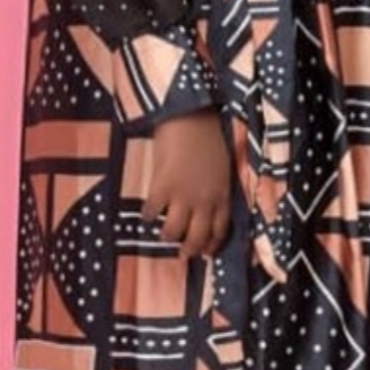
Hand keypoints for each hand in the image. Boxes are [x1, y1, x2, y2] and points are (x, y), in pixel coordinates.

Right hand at [142, 110, 231, 257]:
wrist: (190, 116)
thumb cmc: (208, 136)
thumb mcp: (221, 168)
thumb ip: (215, 188)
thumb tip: (205, 204)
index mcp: (222, 195)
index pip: (220, 231)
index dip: (211, 245)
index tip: (205, 251)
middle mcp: (205, 201)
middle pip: (197, 237)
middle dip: (188, 250)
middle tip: (181, 254)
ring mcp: (183, 196)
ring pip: (174, 231)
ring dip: (167, 236)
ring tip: (162, 234)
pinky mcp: (162, 187)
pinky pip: (153, 212)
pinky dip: (149, 215)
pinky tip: (147, 213)